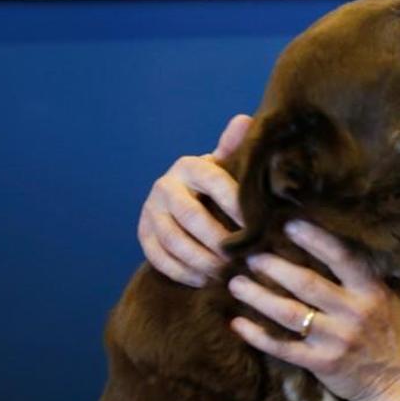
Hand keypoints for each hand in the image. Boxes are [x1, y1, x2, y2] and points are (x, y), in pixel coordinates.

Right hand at [138, 114, 251, 286]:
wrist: (182, 196)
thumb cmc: (216, 183)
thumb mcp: (226, 165)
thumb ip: (235, 148)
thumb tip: (245, 119)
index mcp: (190, 166)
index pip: (214, 181)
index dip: (235, 203)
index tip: (256, 225)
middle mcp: (165, 185)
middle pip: (190, 216)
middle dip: (217, 240)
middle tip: (239, 258)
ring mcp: (151, 211)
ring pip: (173, 240)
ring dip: (200, 260)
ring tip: (224, 273)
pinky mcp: (142, 233)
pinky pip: (158, 257)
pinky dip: (182, 272)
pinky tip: (203, 280)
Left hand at [228, 220, 399, 400]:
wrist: (398, 385)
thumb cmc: (391, 336)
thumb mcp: (386, 299)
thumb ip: (361, 278)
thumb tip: (327, 248)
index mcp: (370, 291)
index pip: (341, 257)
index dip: (315, 240)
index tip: (289, 225)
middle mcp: (352, 313)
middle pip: (306, 283)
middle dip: (274, 267)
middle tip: (250, 256)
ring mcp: (335, 340)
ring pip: (288, 313)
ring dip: (258, 296)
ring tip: (236, 284)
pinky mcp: (320, 364)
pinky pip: (282, 347)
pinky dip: (257, 335)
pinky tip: (237, 323)